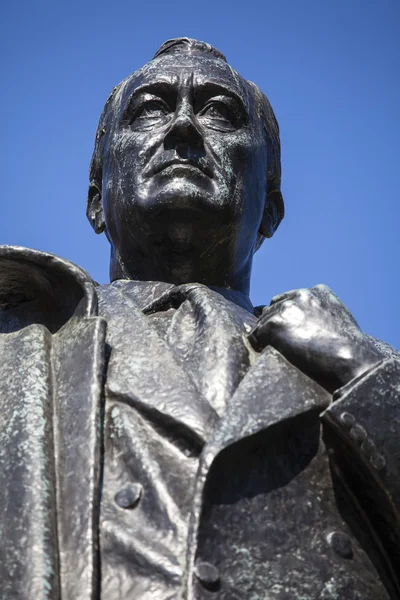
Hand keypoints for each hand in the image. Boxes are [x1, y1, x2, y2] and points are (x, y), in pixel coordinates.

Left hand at [248, 284, 383, 392]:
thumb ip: (320, 313)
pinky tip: (267, 352)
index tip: (288, 332)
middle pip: (273, 308)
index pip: (289, 299)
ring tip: (274, 350)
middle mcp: (300, 294)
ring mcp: (286, 308)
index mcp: (317, 291)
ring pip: (262, 321)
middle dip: (274, 324)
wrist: (350, 357)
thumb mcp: (339, 318)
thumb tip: (307, 324)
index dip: (286, 317)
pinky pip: (256, 335)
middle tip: (280, 343)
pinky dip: (259, 344)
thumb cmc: (349, 347)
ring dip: (266, 336)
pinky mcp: (275, 324)